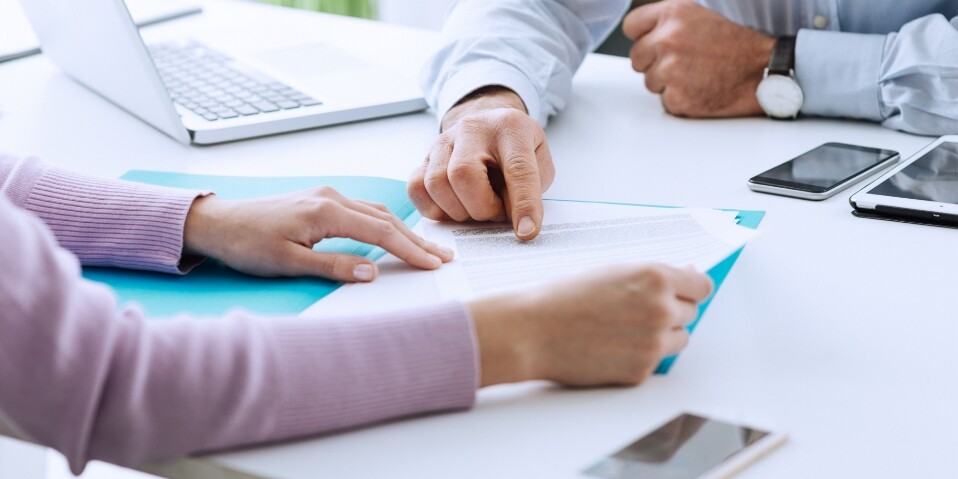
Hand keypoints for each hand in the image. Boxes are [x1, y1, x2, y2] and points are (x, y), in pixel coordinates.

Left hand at [182, 188, 453, 280]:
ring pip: (377, 212)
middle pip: (386, 218)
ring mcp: (326, 195)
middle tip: (445, 258)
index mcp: (325, 211)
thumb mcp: (288, 263)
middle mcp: (331, 197)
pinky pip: (363, 210)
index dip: (410, 250)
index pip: (381, 231)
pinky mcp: (320, 200)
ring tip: (428, 249)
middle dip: (417, 240)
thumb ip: (332, 267)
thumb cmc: (246, 244)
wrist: (217, 222)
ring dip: (404, 231)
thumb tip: (372, 271)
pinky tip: (395, 234)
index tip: (434, 264)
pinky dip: (385, 223)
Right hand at [408, 86, 554, 240]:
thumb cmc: (517, 149)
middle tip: (496, 213)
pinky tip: (453, 209)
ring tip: (476, 210)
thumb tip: (516, 225)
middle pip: (463, 174)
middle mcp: (472, 128)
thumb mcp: (539, 163)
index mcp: (510, 126)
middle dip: (482, 208)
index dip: (523, 204)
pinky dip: (434, 209)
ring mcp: (444, 141)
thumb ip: (531, 191)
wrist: (491, 127)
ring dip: (458, 210)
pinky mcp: (425, 157)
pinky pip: (417, 187)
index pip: (517, 169)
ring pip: (436, 183)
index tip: (526, 232)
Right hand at [469, 264, 712, 386]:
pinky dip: (641, 355)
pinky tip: (613, 346)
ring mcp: (653, 343)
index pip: (702, 286)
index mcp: (655, 277)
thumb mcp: (611, 272)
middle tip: (637, 311)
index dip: (691, 289)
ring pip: (680, 339)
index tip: (684, 292)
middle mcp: (661, 310)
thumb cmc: (563, 298)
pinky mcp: (641, 370)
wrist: (532, 331)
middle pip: (691, 312)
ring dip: (662, 335)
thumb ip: (651, 277)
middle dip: (671, 311)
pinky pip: (656, 361)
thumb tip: (684, 279)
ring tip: (626, 329)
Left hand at [623, 0, 774, 116]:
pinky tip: (701, 88)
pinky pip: (665, 101)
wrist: (767, 69)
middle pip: (637, 58)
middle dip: (653, 61)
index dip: (642, 36)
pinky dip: (680, 99)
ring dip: (667, 82)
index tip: (652, 42)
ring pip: (650, 82)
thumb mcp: (704, 10)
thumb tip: (648, 27)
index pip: (632, 26)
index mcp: (674, 13)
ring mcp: (671, 71)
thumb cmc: (741, 40)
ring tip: (697, 74)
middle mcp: (668, 40)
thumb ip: (672, 17)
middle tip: (683, 62)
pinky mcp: (678, 98)